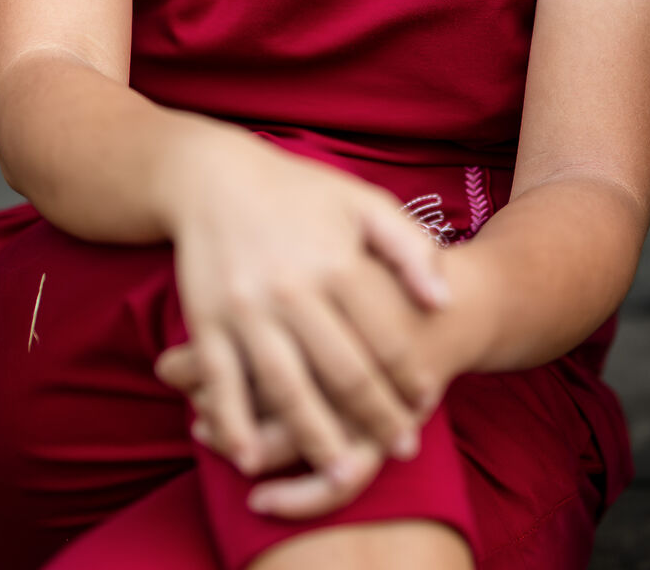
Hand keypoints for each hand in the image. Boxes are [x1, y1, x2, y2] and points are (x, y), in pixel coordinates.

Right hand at [157, 131, 456, 513]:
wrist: (212, 176)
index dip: (409, 374)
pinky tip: (251, 458)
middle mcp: (292, 289)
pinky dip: (234, 424)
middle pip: (343, 371)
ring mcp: (247, 309)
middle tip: (402, 448)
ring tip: (340, 473)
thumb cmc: (298, 192)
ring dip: (314, 438)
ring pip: (286, 388)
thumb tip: (444, 301)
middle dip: (376, 417)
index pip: (384, 334)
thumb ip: (410, 248)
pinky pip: (222, 383)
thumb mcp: (363, 203)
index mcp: (336, 262)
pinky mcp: (206, 321)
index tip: (426, 401)